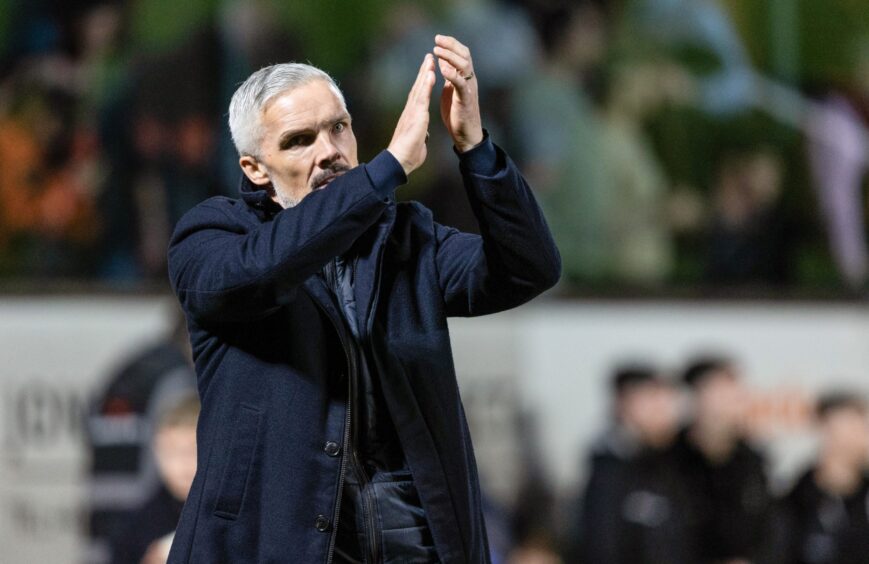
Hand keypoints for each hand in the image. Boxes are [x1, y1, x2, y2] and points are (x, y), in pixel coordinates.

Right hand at [387, 54, 435, 174]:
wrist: (399, 161)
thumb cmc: (407, 156)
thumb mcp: (418, 142)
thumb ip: (421, 136)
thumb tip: (423, 136)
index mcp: (412, 117)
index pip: (419, 96)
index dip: (423, 83)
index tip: (428, 71)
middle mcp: (410, 111)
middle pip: (418, 87)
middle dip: (424, 71)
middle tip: (429, 57)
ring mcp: (412, 112)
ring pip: (420, 88)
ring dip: (425, 72)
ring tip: (430, 58)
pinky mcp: (416, 116)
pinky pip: (422, 97)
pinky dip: (427, 84)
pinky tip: (431, 73)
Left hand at [433, 35, 482, 152]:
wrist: (466, 135)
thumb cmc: (457, 113)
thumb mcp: (451, 89)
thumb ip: (449, 74)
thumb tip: (442, 60)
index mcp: (464, 77)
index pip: (461, 53)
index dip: (450, 44)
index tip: (438, 38)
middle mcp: (469, 80)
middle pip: (464, 55)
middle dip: (450, 45)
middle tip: (437, 39)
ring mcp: (468, 89)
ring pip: (464, 66)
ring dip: (450, 57)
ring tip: (437, 51)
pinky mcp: (466, 100)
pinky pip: (461, 84)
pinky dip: (453, 75)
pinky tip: (443, 70)